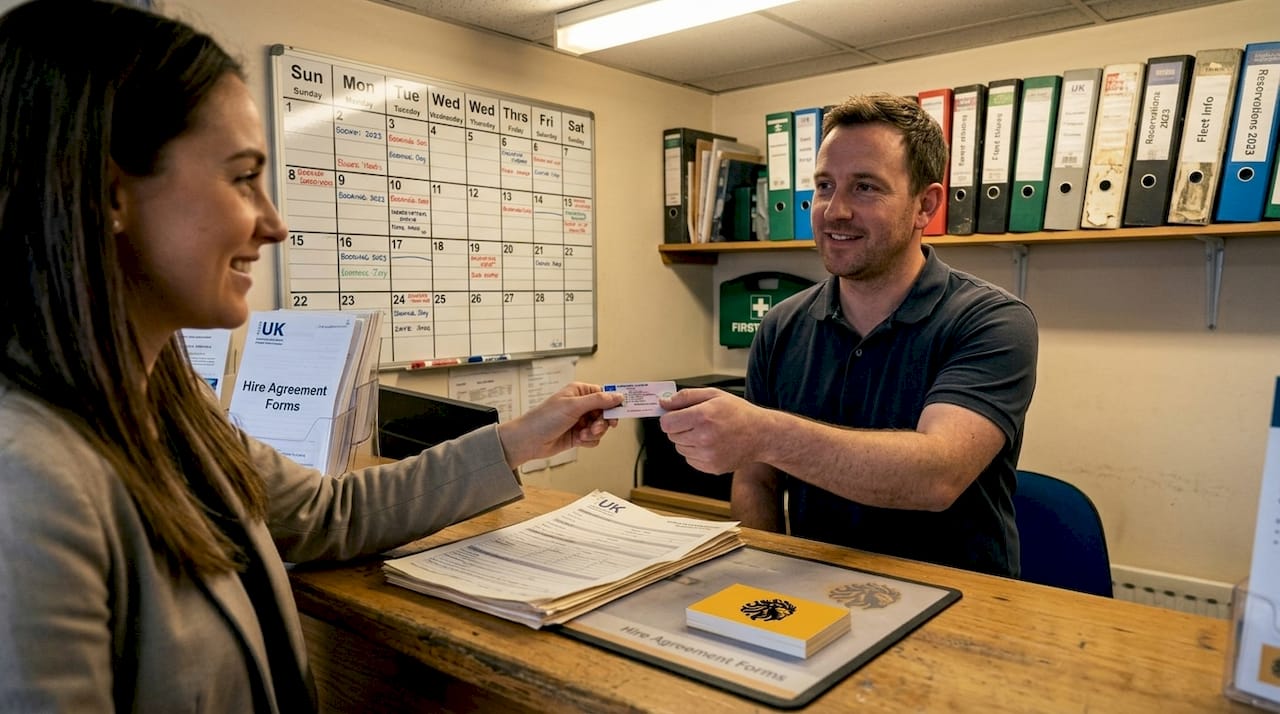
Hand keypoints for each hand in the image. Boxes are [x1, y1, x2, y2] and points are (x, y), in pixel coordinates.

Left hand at [496, 382, 622, 467]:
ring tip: (582, 434)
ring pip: (601, 427)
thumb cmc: (544, 419)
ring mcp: (579, 421)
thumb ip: (598, 401)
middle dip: (602, 422)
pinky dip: (588, 441)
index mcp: (579, 392)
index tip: (621, 411)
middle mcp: (580, 405)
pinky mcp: (578, 435)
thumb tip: (617, 396)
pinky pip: (594, 438)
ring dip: (594, 433)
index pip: (604, 394)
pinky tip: (578, 440)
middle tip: (595, 427)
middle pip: (605, 412)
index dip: (613, 403)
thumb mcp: (573, 406)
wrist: (529, 441)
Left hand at [658, 387, 766, 473]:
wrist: (761, 434)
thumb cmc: (738, 412)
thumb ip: (685, 397)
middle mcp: (704, 438)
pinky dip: (696, 452)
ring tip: (707, 433)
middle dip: (680, 428)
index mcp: (702, 417)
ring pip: (680, 448)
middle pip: (672, 436)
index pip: (666, 423)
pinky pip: (690, 459)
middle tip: (697, 422)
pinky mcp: (711, 467)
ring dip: (687, 440)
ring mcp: (708, 455)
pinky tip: (711, 444)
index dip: (669, 418)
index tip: (676, 416)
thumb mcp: (713, 395)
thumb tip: (664, 403)